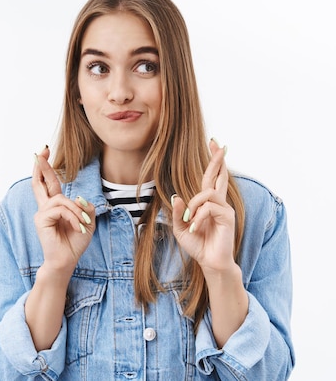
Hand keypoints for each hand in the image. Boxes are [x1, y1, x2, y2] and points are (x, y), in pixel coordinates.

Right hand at [32, 146, 95, 271]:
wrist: (67, 261)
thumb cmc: (75, 243)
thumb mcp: (88, 221)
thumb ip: (85, 206)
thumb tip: (78, 197)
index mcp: (55, 206)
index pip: (50, 184)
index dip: (47, 168)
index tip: (44, 152)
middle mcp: (46, 208)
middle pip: (40, 182)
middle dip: (42, 166)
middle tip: (41, 151)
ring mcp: (41, 213)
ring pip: (61, 199)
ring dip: (76, 211)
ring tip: (82, 225)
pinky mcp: (41, 220)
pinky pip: (60, 209)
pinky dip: (72, 217)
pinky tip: (76, 228)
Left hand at [170, 139, 236, 273]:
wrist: (209, 262)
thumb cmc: (198, 245)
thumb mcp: (180, 228)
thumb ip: (178, 212)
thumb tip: (177, 196)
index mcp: (207, 202)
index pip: (211, 177)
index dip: (213, 161)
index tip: (214, 143)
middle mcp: (218, 202)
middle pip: (218, 176)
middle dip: (217, 159)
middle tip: (219, 144)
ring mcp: (224, 208)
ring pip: (206, 194)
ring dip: (194, 206)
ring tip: (191, 222)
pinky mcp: (227, 216)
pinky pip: (208, 208)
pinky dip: (198, 218)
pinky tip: (195, 228)